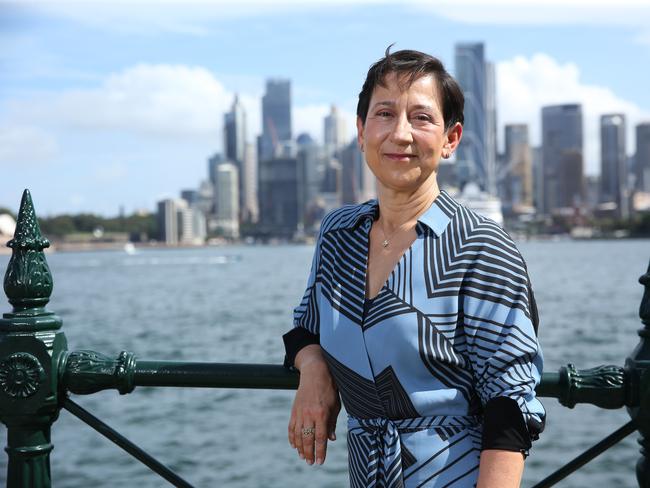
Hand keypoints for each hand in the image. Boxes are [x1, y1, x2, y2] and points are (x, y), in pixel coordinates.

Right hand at [288, 345, 340, 464]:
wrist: (315, 372)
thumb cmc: (329, 388)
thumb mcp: (336, 405)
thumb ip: (332, 423)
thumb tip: (330, 439)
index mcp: (322, 414)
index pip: (320, 438)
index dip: (320, 451)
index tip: (320, 461)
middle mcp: (309, 414)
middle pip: (307, 439)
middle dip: (309, 453)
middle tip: (310, 462)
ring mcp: (300, 412)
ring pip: (298, 435)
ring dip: (300, 447)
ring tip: (302, 456)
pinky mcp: (294, 410)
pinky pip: (291, 427)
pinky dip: (292, 437)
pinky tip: (294, 444)